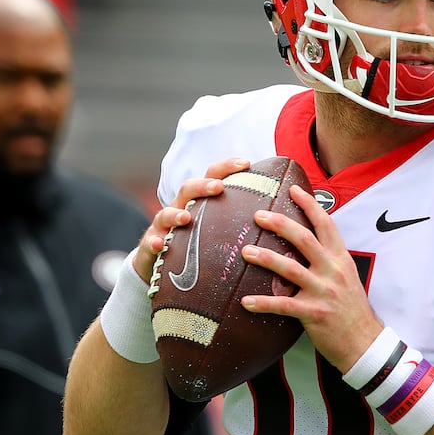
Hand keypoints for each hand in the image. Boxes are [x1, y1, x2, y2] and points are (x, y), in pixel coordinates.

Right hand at [133, 157, 252, 281]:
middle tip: (218, 187)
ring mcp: (164, 228)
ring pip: (165, 215)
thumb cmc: (200, 249)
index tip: (247, 163)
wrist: (164, 270)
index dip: (226, 168)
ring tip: (186, 217)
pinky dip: (154, 243)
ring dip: (175, 214)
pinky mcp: (151, 248)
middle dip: (202, 186)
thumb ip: (244, 223)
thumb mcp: (221, 232)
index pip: (212, 178)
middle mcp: (181, 209)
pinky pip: (150, 243)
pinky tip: (160, 244)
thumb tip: (283, 217)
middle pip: (188, 190)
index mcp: (200, 203)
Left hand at [240, 182, 382, 370]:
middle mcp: (333, 271)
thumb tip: (305, 247)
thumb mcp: (347, 279)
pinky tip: (245, 302)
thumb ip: (328, 262)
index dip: (309, 205)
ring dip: (265, 258)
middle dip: (280, 224)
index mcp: (341, 259)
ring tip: (245, 252)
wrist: (365, 343)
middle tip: (258, 215)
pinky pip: (283, 305)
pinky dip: (263, 304)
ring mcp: (324, 292)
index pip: (326, 225)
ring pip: (290, 269)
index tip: (293, 189)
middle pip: (304, 239)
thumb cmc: (352, 311)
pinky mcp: (314, 313)